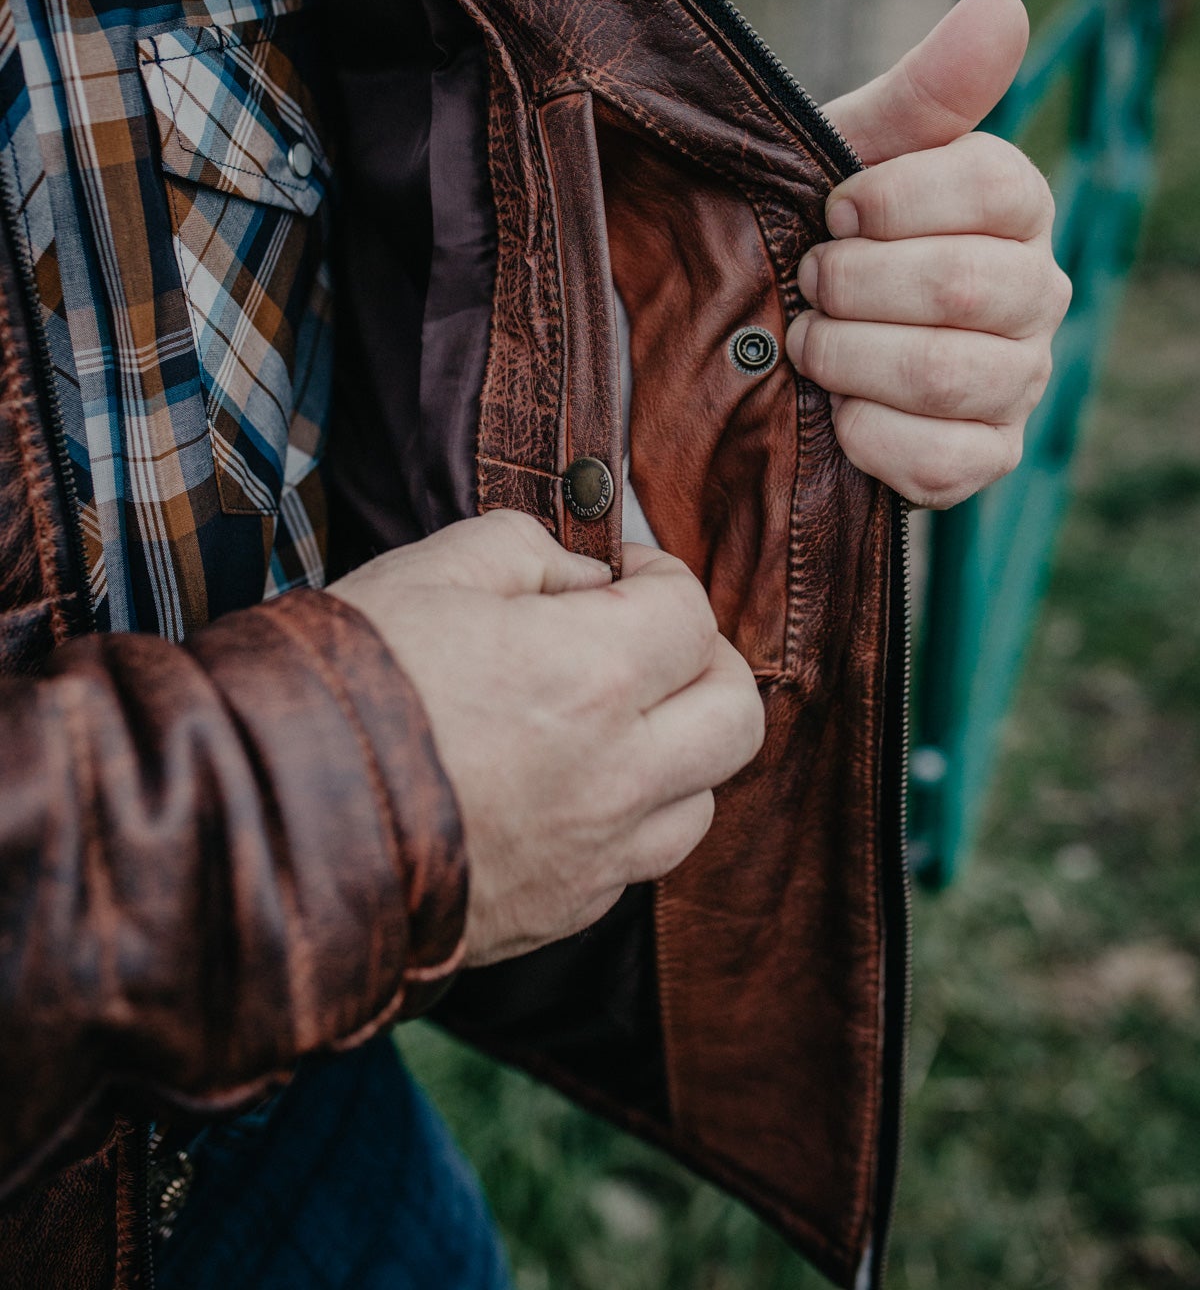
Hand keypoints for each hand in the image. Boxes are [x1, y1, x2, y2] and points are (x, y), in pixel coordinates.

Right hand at [330, 512, 763, 966]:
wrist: (263, 824)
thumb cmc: (342, 685)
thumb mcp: (433, 568)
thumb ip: (531, 550)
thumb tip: (584, 578)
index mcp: (594, 677)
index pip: (691, 614)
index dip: (661, 576)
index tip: (621, 574)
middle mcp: (616, 776)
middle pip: (736, 716)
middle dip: (704, 663)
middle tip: (649, 641)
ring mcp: (592, 857)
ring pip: (701, 801)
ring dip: (677, 750)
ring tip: (613, 721)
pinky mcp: (559, 915)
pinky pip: (635, 864)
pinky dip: (624, 819)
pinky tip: (564, 787)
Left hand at [787, 0, 1071, 507]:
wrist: (782, 325)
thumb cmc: (827, 227)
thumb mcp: (853, 148)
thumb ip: (926, 88)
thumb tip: (1003, 5)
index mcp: (1015, 204)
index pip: (993, 187)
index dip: (892, 200)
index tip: (832, 206)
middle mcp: (1035, 292)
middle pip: (966, 290)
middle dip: (856, 285)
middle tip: (806, 278)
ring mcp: (1018, 381)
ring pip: (949, 377)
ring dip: (851, 359)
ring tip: (806, 342)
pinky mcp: (987, 456)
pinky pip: (944, 461)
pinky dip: (869, 437)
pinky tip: (835, 414)